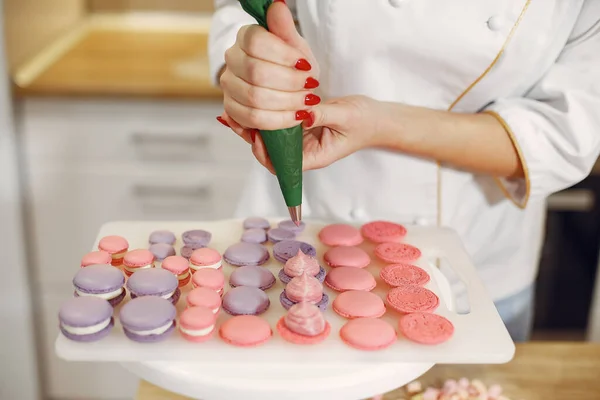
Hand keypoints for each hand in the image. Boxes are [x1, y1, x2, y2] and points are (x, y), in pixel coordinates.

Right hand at [217, 1, 319, 149]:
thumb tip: (277, 6)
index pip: (256, 42)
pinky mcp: (232, 110)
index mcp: (245, 38)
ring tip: (306, 103)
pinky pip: (252, 120)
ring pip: (254, 99)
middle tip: (310, 87)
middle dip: (290, 83)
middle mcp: (231, 60)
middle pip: (256, 73)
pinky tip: (295, 116)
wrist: (289, 88)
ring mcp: (228, 86)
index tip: (306, 65)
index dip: (283, 55)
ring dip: (287, 103)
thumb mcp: (295, 46)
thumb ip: (285, 28)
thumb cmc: (293, 65)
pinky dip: (278, 121)